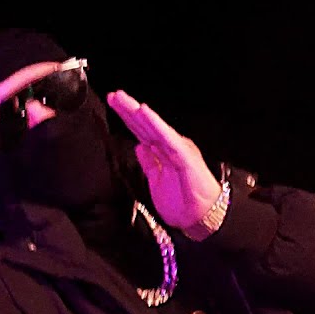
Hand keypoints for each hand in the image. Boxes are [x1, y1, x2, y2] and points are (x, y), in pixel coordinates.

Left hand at [106, 90, 221, 230]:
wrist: (201, 218)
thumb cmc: (183, 202)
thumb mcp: (157, 181)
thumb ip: (148, 163)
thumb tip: (139, 147)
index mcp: (163, 152)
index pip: (142, 132)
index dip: (128, 118)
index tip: (113, 104)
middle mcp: (170, 146)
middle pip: (145, 125)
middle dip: (128, 110)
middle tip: (114, 95)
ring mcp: (178, 149)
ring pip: (154, 127)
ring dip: (138, 112)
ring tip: (124, 99)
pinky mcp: (185, 155)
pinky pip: (167, 138)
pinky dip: (156, 124)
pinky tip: (145, 112)